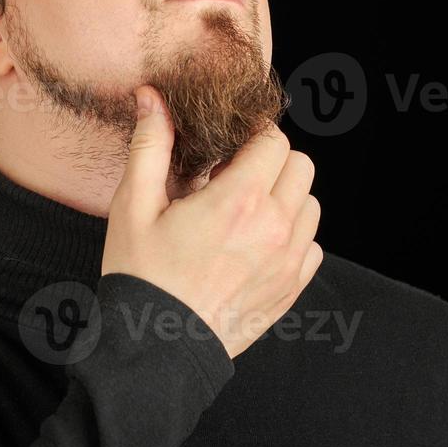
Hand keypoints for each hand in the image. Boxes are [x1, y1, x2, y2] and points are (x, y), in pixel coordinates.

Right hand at [101, 85, 322, 359]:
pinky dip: (292, 238)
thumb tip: (152, 97)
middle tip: (233, 180)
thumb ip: (151, 145)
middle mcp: (274, 227)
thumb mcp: (134, 205)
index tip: (227, 150)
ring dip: (284, 199)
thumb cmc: (142, 276)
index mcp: (238, 200)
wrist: (156, 349)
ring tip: (244, 214)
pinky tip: (255, 246)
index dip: (251, 137)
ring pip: (310, 204)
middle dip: (270, 163)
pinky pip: (313, 246)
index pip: (274, 140)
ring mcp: (289, 260)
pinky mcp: (292, 287)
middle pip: (300, 165)